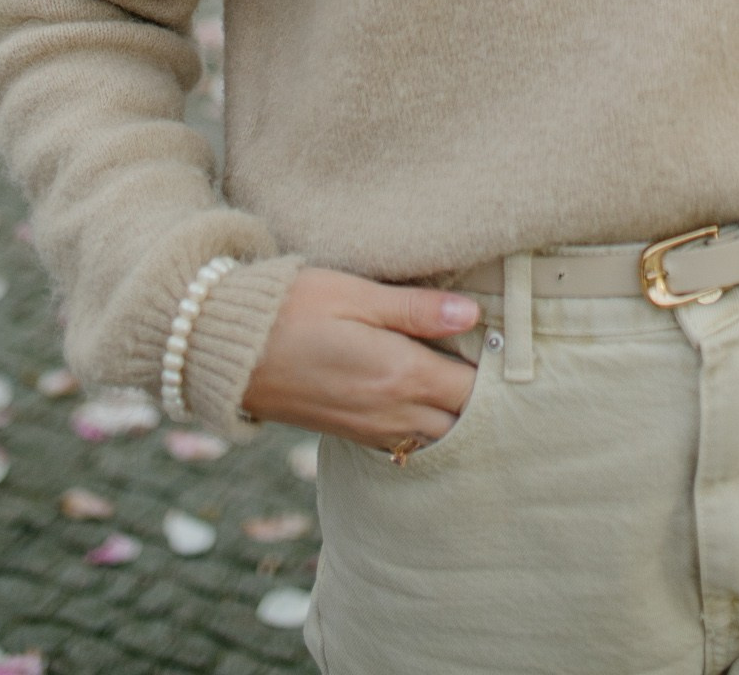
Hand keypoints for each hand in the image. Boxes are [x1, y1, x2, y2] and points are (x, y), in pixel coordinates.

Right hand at [240, 267, 481, 450]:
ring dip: (457, 418)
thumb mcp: (356, 294)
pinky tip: (429, 401)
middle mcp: (389, 412)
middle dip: (484, 402)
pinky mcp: (351, 434)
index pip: (471, 389)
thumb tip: (473, 313)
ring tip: (469, 382)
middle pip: (461, 421)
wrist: (229, 351)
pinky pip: (406, 444)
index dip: (497, 372)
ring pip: (435, 438)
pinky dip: (427, 429)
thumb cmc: (292, 308)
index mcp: (397, 374)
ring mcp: (369, 429)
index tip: (509, 346)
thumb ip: (416, 309)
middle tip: (500, 369)